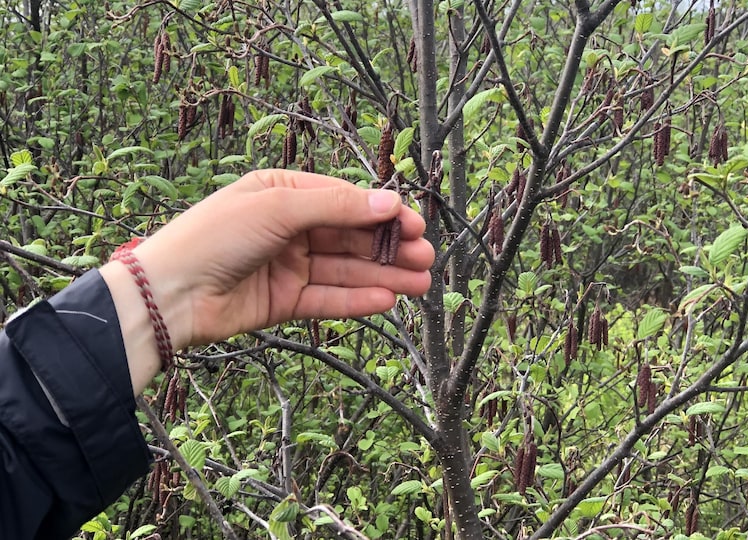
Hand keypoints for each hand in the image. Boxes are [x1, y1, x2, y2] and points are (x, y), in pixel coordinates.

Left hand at [125, 170, 433, 349]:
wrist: (168, 294)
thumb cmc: (214, 236)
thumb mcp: (278, 208)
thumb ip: (336, 207)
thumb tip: (389, 203)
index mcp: (283, 193)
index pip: (345, 200)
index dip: (382, 213)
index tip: (414, 225)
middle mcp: (288, 228)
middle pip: (350, 236)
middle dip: (389, 247)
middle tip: (426, 258)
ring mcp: (287, 266)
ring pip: (345, 270)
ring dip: (383, 275)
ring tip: (420, 284)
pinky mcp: (284, 301)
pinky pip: (328, 299)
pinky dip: (357, 300)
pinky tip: (387, 300)